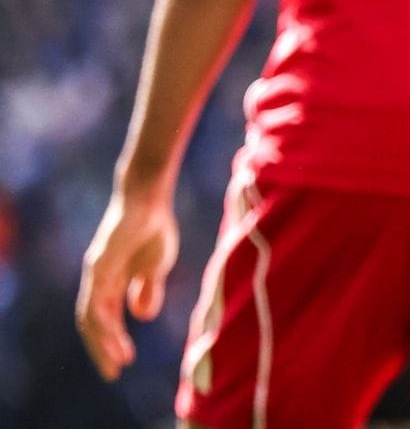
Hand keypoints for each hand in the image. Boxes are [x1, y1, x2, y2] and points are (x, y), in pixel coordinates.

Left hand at [76, 190, 178, 380]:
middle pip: (93, 322)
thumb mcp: (155, 266)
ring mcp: (96, 272)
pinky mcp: (99, 265)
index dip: (112, 341)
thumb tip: (142, 315)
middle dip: (103, 349)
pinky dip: (105, 320)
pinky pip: (97, 300)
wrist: (149, 198)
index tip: (125, 362)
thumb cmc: (154, 227)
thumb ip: (148, 289)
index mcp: (111, 281)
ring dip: (104, 341)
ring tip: (117, 360)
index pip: (105, 318)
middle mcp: (98, 280)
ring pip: (92, 316)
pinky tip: (116, 333)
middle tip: (114, 372)